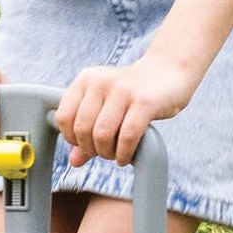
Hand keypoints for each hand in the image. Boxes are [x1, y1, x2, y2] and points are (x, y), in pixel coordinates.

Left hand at [56, 53, 200, 168]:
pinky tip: (126, 157)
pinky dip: (124, 153)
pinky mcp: (145, 102)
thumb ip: (88, 131)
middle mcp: (101, 82)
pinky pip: (127, 136)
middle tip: (104, 152)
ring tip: (115, 155)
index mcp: (86, 79)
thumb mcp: (105, 106)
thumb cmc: (133, 93)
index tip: (85, 145)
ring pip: (102, 134)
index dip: (72, 138)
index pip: (64, 117)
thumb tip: (74, 161)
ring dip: (107, 153)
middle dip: (91, 149)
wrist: (169, 71)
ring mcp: (123, 90)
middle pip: (82, 129)